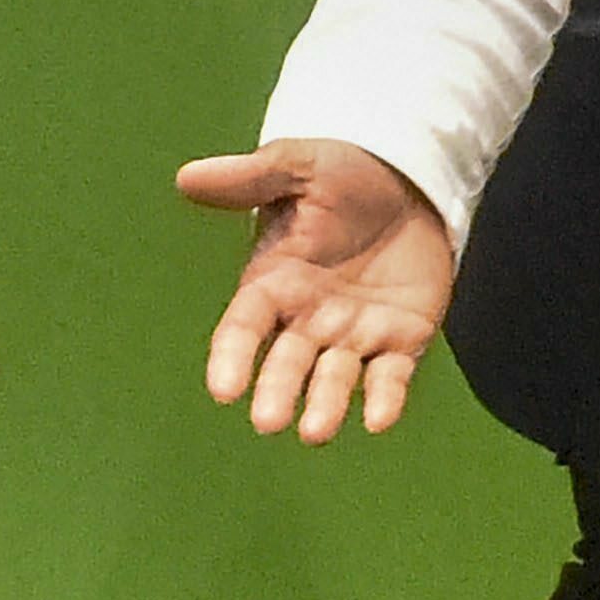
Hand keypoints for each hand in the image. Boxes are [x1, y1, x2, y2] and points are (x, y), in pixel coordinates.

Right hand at [179, 140, 454, 443]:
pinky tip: (381, 419)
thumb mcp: (300, 167)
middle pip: (288, 361)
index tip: (223, 389)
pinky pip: (391, 375)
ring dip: (326, 404)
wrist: (411, 179)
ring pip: (335, 377)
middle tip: (270, 421)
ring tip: (315, 432)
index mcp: (274, 282)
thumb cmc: (345, 174)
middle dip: (278, 390)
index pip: (244, 326)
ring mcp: (354, 333)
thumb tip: (188, 176)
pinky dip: (385, 399)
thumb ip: (251, 178)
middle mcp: (308, 318)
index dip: (232, 357)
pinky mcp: (401, 339)